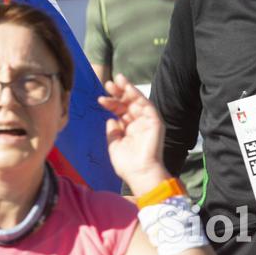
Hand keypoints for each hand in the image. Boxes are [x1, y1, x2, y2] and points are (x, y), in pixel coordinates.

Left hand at [98, 74, 170, 194]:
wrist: (139, 174)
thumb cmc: (126, 164)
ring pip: (137, 101)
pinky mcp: (155, 122)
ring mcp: (147, 122)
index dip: (111, 103)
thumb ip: (112, 131)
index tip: (100, 99)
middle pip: (128, 103)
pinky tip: (129, 88)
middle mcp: (138, 123)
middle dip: (118, 93)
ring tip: (117, 80)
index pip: (120, 111)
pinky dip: (138, 96)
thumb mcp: (114, 145)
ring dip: (128, 90)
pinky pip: (147, 106)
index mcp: (128, 129)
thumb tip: (110, 119)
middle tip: (108, 84)